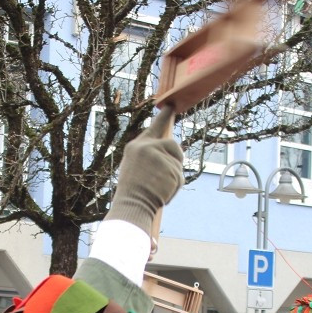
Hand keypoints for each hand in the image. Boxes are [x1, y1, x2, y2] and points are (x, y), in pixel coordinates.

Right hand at [105, 108, 183, 233]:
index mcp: (135, 147)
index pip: (153, 128)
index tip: (170, 105)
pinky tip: (163, 195)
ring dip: (174, 177)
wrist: (132, 206)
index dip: (163, 117)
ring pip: (177, 163)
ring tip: (160, 190)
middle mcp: (146, 147)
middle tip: (174, 173)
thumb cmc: (132, 193)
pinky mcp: (169, 166)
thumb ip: (149, 157)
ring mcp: (158, 155)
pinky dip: (175, 188)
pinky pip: (180, 176)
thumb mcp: (134, 168)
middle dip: (177, 157)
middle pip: (172, 144)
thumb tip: (170, 154)